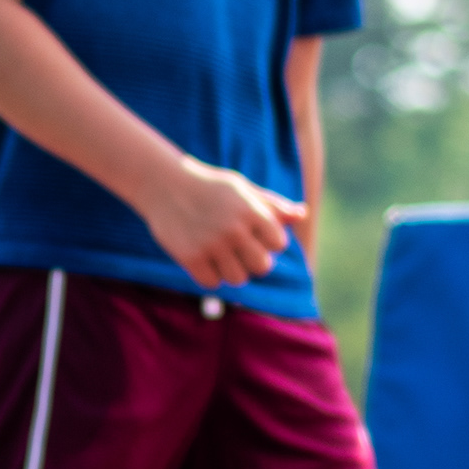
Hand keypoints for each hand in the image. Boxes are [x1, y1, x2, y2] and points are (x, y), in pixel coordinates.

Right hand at [139, 153, 310, 286]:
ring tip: (221, 255)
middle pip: (262, 267)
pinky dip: (209, 275)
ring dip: (232, 271)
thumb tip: (303, 214)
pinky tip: (204, 259)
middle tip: (239, 249)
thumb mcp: (243, 189)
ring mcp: (211, 244)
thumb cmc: (210, 187)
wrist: (164, 185)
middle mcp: (233, 229)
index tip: (254, 234)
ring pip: (238, 279)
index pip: (278, 243)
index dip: (269, 242)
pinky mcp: (190, 257)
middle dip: (254, 261)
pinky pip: (212, 283)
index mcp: (251, 210)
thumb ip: (273, 205)